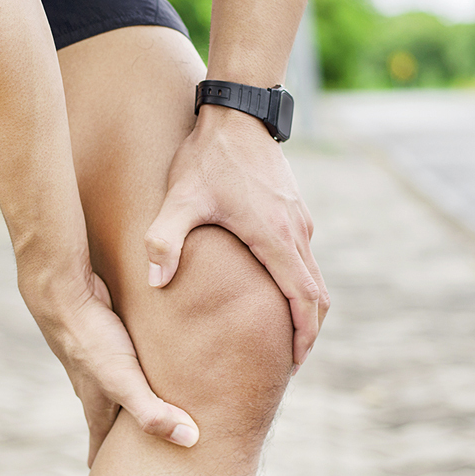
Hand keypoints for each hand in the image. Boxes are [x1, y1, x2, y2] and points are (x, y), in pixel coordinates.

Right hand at [21, 269, 199, 466]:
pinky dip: (135, 363)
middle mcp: (94, 382)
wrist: (62, 291)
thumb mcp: (123, 380)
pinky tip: (146, 354)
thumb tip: (190, 440)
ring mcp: (97, 355)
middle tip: (129, 450)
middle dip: (117, 433)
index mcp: (97, 402)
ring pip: (115, 383)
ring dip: (127, 396)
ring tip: (142, 403)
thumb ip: (153, 412)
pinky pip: (123, 354)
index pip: (100, 441)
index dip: (106, 461)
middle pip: (108, 415)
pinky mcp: (107, 331)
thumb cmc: (90, 338)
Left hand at [144, 106, 328, 368]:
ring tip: (283, 331)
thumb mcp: (180, 200)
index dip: (301, 335)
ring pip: (313, 274)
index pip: (303, 299)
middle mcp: (295, 231)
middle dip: (307, 330)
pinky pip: (305, 255)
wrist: (236, 113)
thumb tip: (156, 283)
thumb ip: (164, 241)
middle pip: (318, 295)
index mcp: (274, 237)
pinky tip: (275, 287)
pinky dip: (300, 282)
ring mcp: (298, 218)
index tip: (293, 363)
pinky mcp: (292, 208)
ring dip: (304, 306)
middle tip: (288, 359)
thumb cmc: (207, 158)